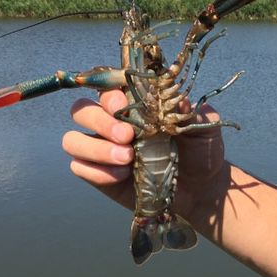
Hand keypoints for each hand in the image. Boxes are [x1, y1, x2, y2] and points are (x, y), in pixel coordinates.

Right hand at [61, 90, 227, 223]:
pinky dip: (97, 172)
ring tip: (127, 160)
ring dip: (95, 149)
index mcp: (133, 103)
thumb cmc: (200, 152)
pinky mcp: (99, 175)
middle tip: (128, 137)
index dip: (108, 94)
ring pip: (72, 140)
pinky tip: (122, 176)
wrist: (201, 189)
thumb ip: (192, 112)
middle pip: (81, 110)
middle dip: (100, 122)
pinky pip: (79, 168)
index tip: (124, 106)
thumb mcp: (203, 128)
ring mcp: (101, 148)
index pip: (106, 87)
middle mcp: (111, 122)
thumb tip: (179, 99)